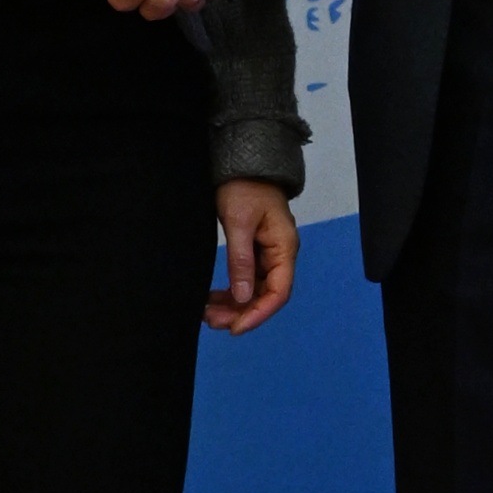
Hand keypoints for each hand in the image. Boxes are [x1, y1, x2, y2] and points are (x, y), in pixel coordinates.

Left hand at [204, 181, 297, 335]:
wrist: (242, 164)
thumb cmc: (244, 188)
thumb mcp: (239, 223)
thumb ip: (241, 260)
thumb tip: (242, 297)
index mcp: (284, 248)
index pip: (278, 292)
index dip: (258, 314)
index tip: (235, 328)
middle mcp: (280, 255)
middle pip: (265, 295)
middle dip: (241, 312)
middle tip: (212, 322)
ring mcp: (267, 254)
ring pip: (254, 290)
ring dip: (234, 306)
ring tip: (208, 315)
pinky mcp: (254, 251)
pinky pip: (246, 279)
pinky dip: (231, 292)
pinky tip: (213, 300)